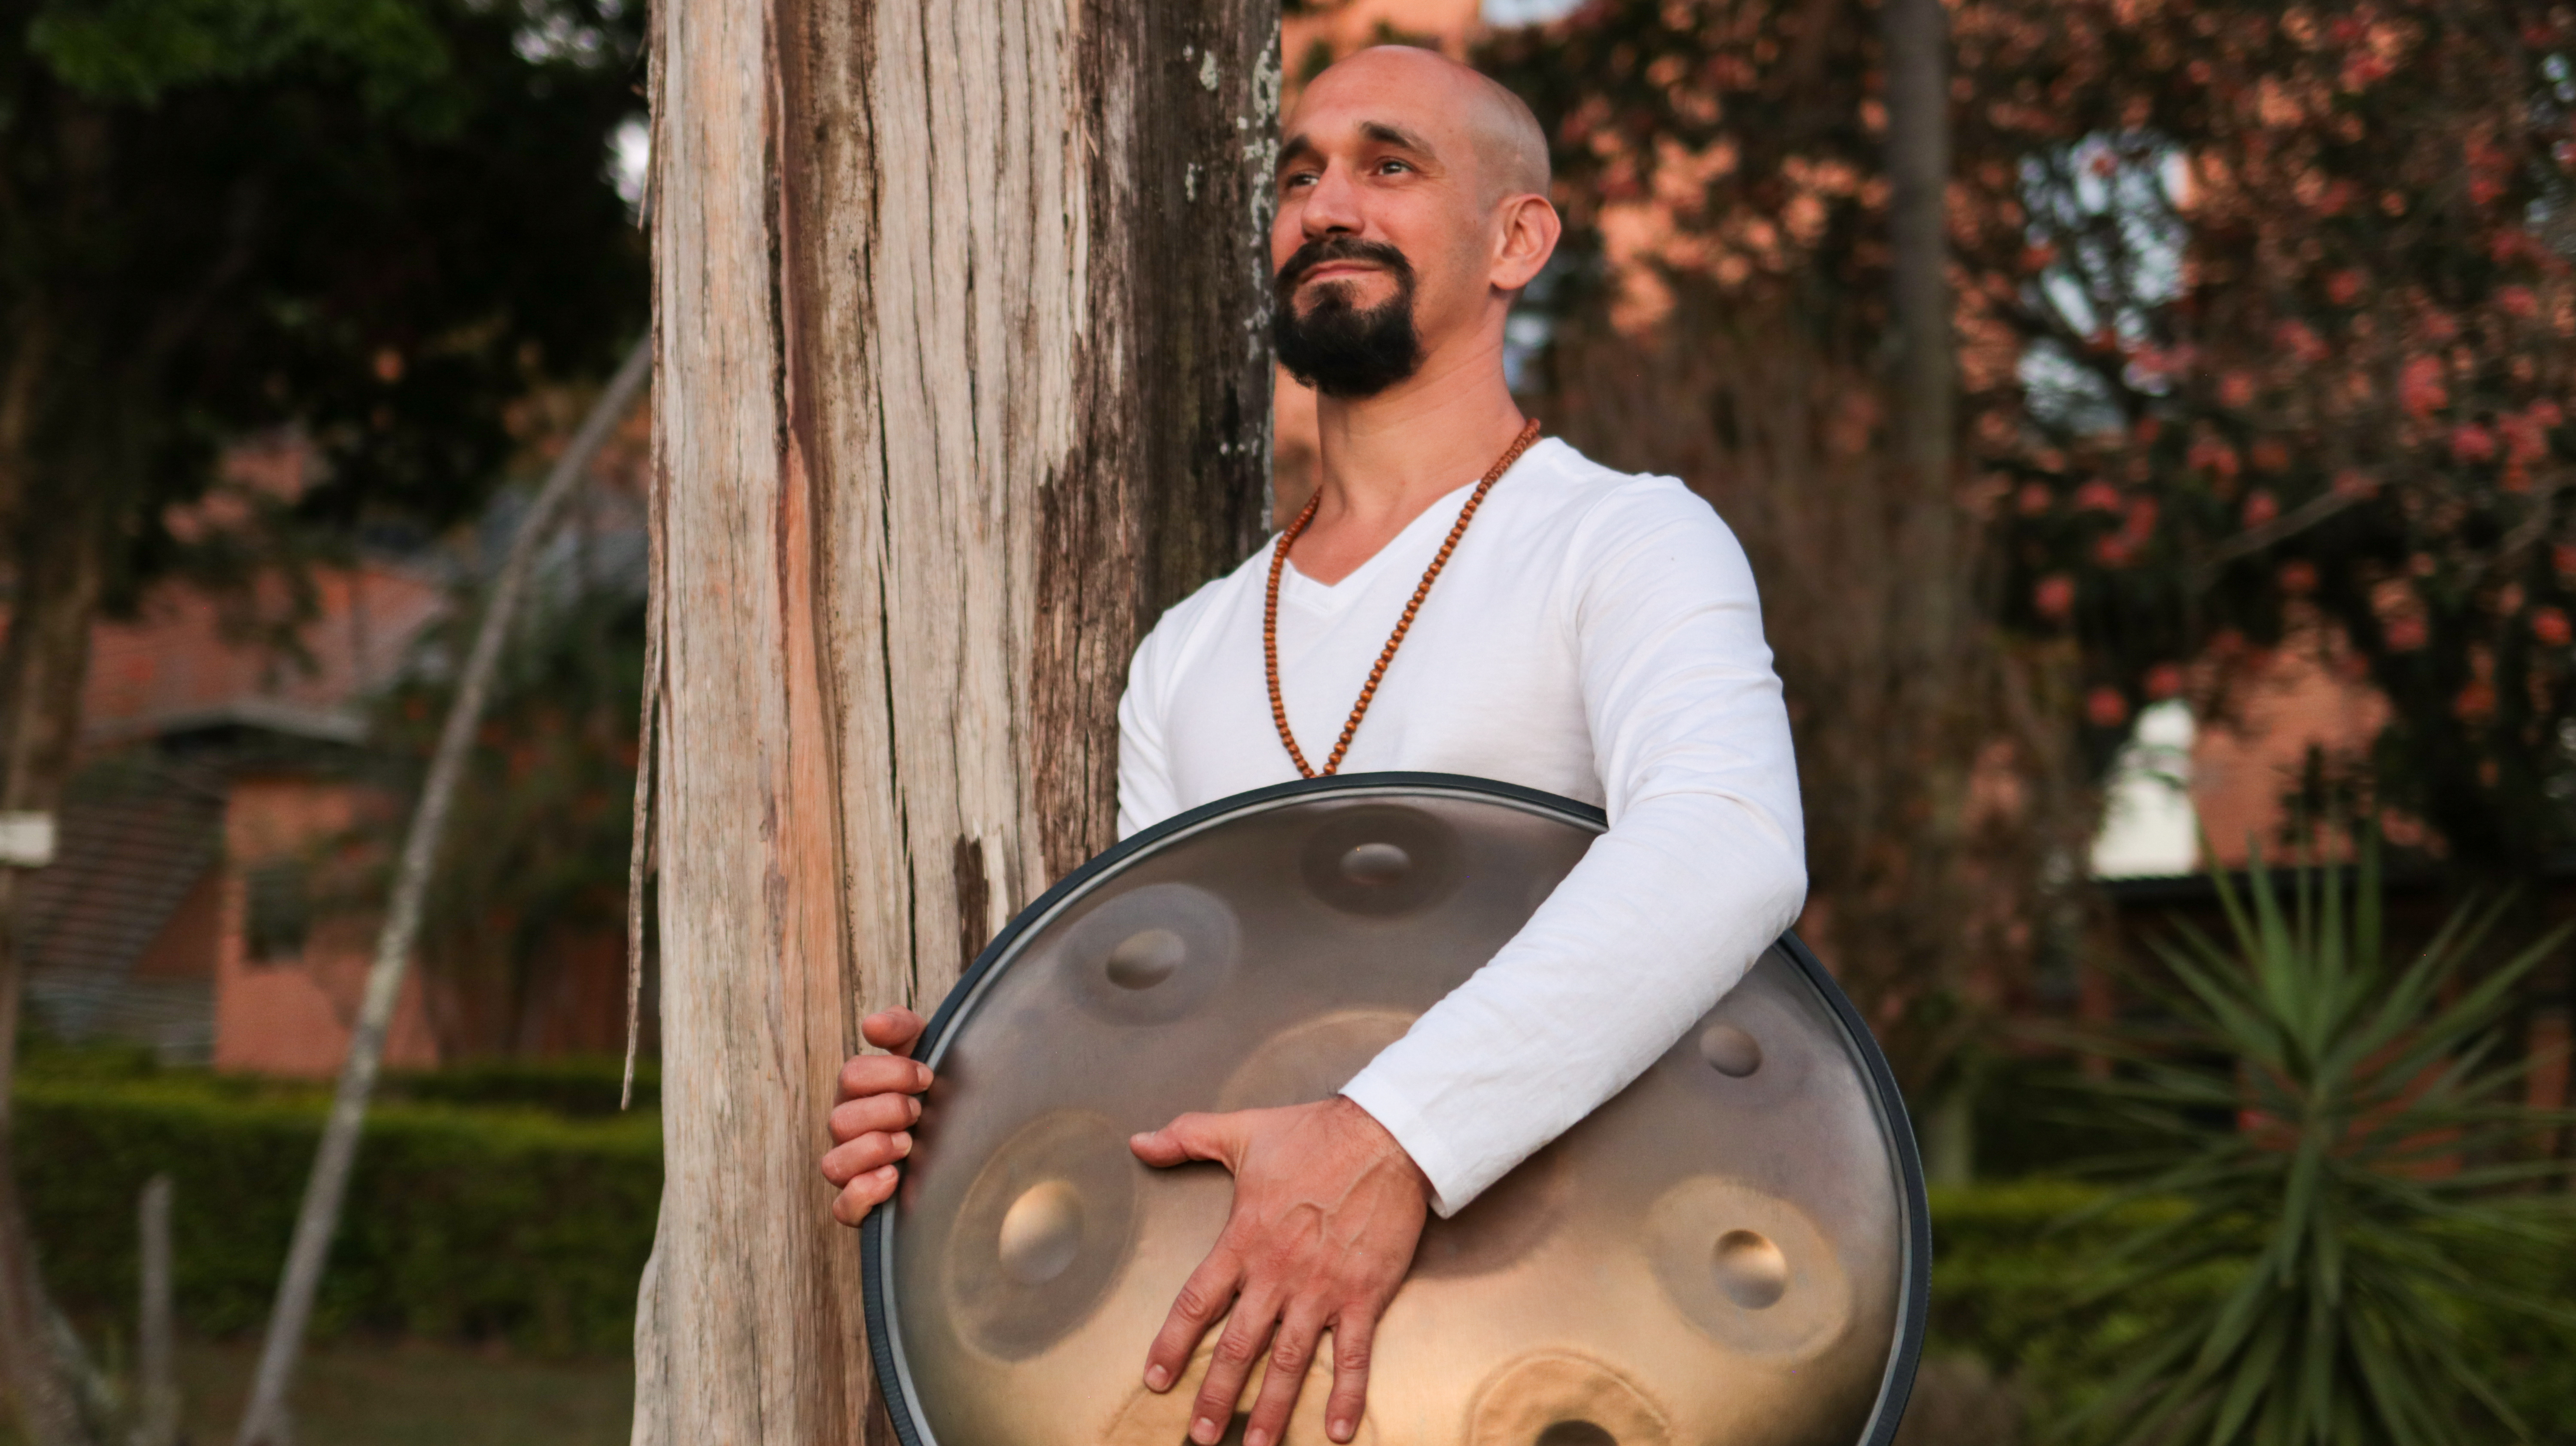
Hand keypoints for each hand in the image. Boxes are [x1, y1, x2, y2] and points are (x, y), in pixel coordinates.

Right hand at [821, 1007, 931, 1225]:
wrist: (960, 1144)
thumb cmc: (934, 1095)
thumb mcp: (923, 1052)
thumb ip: (900, 1028)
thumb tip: (871, 1025)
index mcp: (858, 1094)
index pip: (852, 1076)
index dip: (892, 1073)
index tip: (927, 1077)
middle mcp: (848, 1132)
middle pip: (841, 1120)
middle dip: (887, 1111)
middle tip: (919, 1112)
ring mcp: (852, 1170)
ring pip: (833, 1164)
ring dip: (872, 1149)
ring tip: (907, 1144)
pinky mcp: (862, 1206)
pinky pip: (842, 1208)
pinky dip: (862, 1194)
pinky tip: (891, 1179)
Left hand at [1129, 1096, 1429, 1445]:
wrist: (1386, 1136)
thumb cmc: (1314, 1135)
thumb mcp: (1241, 1131)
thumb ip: (1187, 1138)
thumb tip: (1139, 1141)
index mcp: (1244, 1240)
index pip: (1198, 1302)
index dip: (1172, 1344)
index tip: (1155, 1379)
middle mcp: (1278, 1274)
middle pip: (1239, 1347)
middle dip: (1217, 1395)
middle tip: (1201, 1435)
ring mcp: (1322, 1290)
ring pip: (1290, 1363)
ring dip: (1273, 1410)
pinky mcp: (1364, 1295)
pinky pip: (1353, 1356)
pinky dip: (1346, 1395)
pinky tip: (1338, 1431)